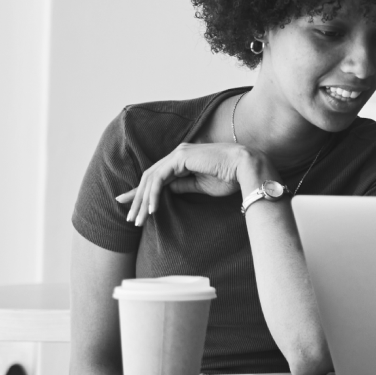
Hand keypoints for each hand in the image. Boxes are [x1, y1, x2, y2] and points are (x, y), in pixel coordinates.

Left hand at [116, 143, 273, 225]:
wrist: (245, 168)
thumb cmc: (230, 177)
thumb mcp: (201, 185)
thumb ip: (183, 186)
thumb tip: (166, 191)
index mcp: (183, 159)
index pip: (156, 177)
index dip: (141, 192)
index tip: (132, 206)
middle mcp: (177, 154)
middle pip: (149, 178)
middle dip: (137, 199)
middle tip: (130, 218)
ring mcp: (178, 154)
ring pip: (151, 178)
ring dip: (142, 200)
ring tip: (137, 220)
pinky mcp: (180, 158)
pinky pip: (160, 178)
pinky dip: (153, 194)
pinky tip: (151, 209)